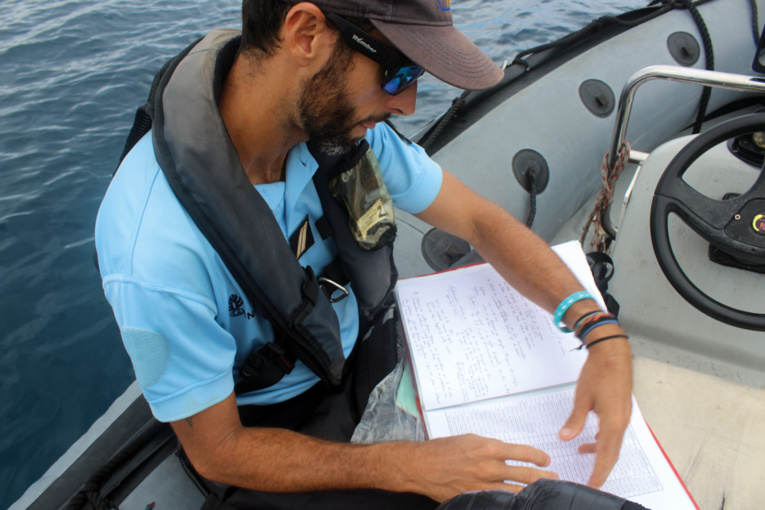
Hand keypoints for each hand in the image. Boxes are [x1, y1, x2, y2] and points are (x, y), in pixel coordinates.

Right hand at [403, 434, 557, 501]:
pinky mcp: (476, 498)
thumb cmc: (443, 449)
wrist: (422, 466)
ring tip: (544, 492)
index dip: (539, 457)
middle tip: (554, 478)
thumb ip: (490, 447)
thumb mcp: (470, 439)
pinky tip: (520, 504)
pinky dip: (512, 503)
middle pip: (526, 475)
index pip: (524, 453)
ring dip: (533, 492)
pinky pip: (500, 502)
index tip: (546, 460)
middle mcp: (490, 468)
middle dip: (545, 477)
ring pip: (517, 492)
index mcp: (489, 448)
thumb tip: (506, 453)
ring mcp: (483, 486)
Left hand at [559, 332, 631, 487]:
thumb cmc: (598, 372)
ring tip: (583, 452)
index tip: (592, 484)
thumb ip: (575, 420)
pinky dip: (604, 438)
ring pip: (614, 442)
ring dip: (601, 451)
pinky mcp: (622, 409)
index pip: (606, 455)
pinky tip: (594, 437)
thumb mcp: (582, 398)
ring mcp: (623, 416)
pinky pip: (614, 431)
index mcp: (613, 422)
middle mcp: (622, 422)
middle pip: (613, 453)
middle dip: (602, 468)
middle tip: (591, 481)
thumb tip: (565, 438)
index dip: (599, 472)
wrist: (613, 353)